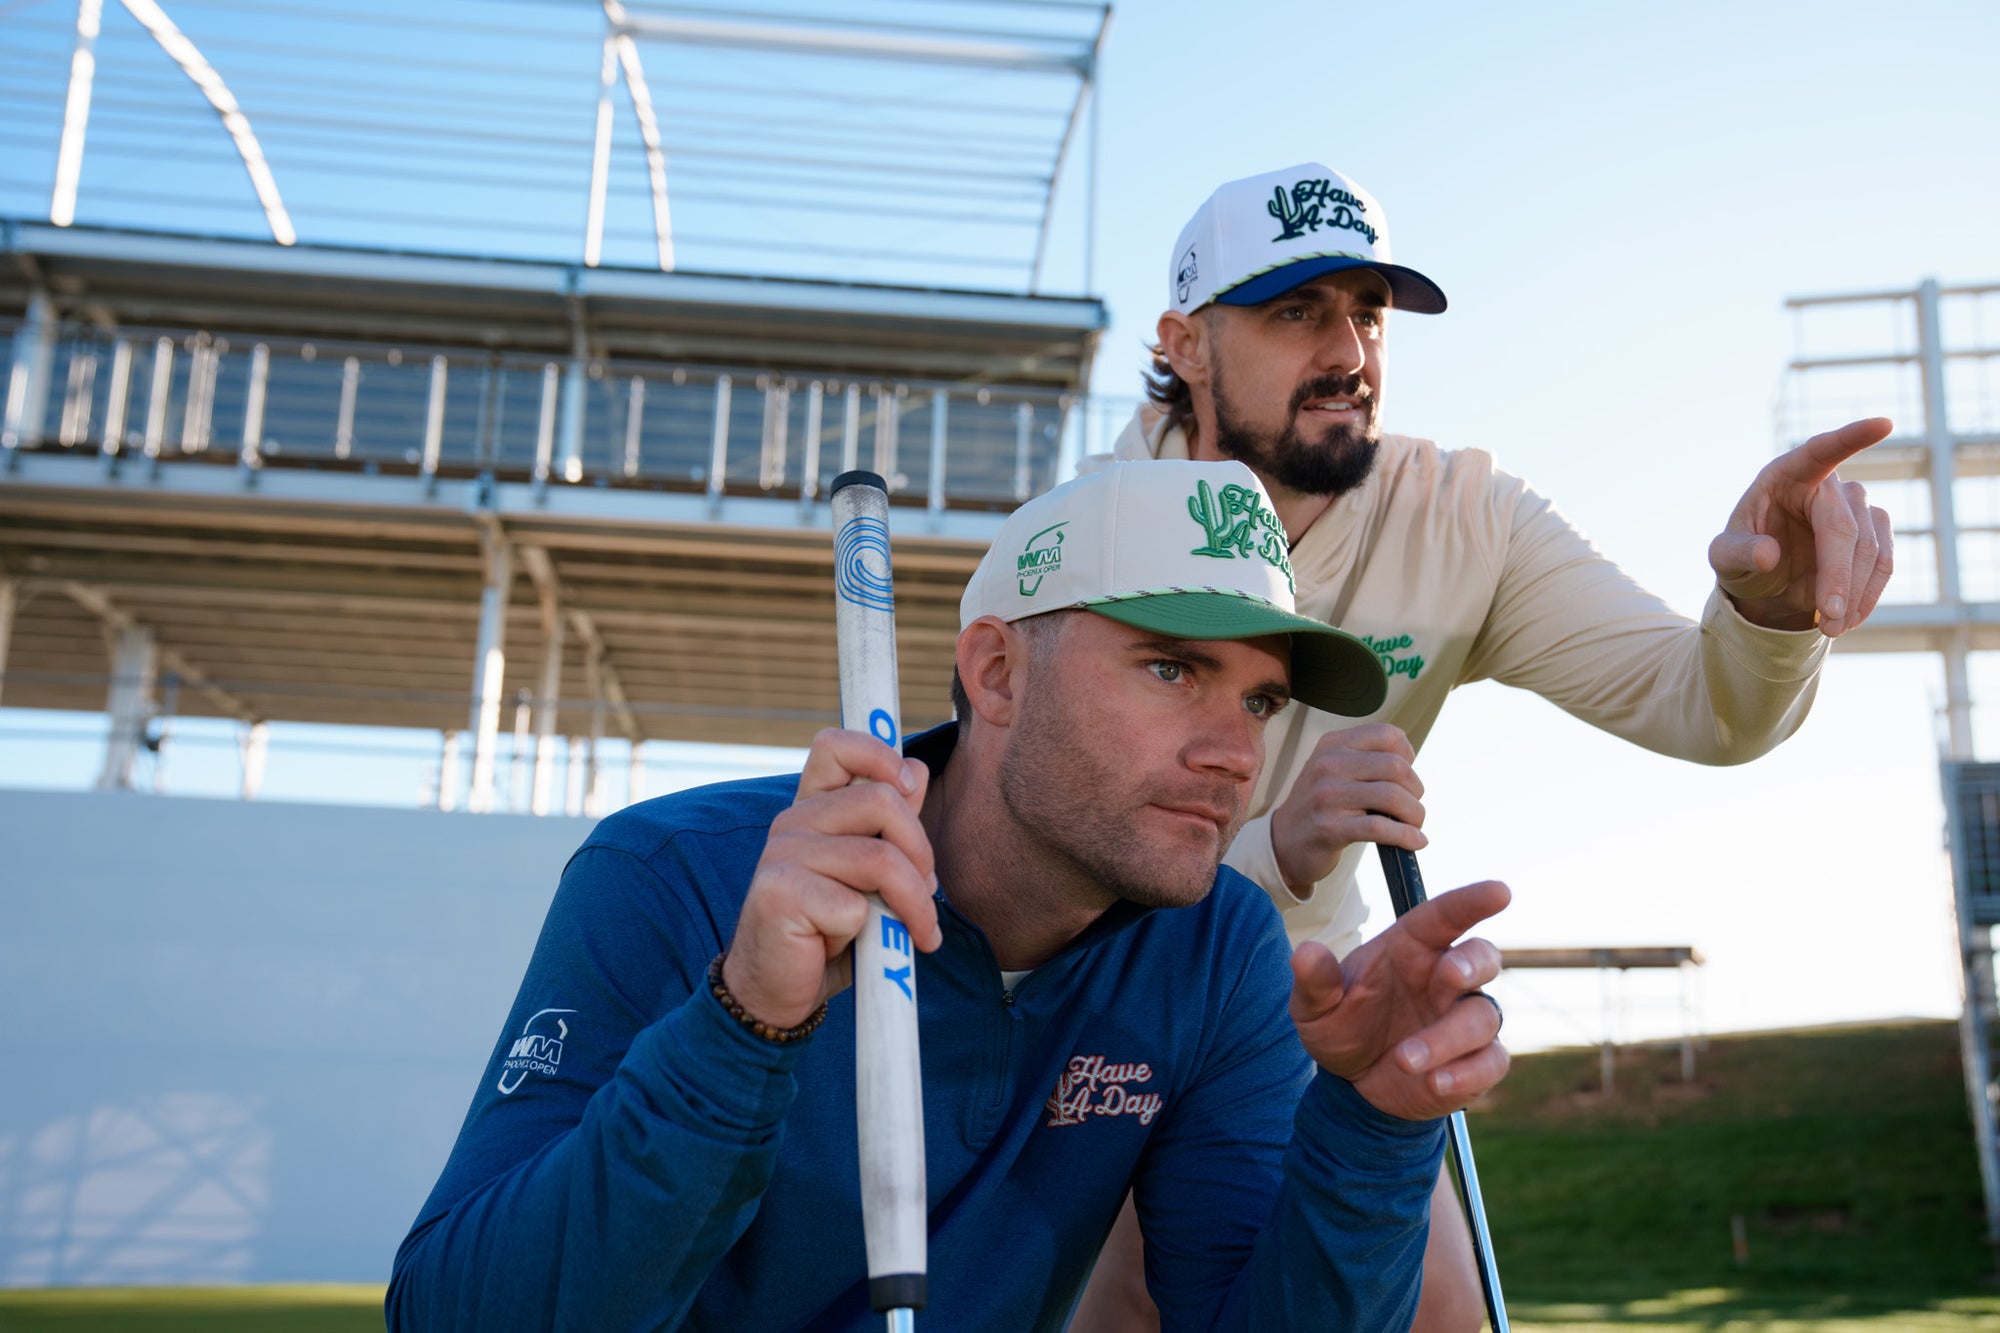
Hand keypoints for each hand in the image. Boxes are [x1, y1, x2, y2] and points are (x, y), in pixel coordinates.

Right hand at [723, 729, 940, 1027]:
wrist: (777, 992)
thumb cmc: (828, 932)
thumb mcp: (867, 875)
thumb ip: (888, 825)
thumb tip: (916, 771)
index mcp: (811, 809)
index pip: (837, 746)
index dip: (881, 755)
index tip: (908, 786)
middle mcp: (791, 823)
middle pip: (882, 801)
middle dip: (922, 851)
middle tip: (927, 892)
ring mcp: (782, 856)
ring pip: (881, 858)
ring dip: (914, 902)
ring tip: (920, 931)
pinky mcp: (780, 894)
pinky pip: (857, 905)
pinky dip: (877, 933)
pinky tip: (865, 949)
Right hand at [1268, 724, 1424, 895]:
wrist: (1285, 842)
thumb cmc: (1321, 806)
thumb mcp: (1334, 770)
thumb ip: (1366, 760)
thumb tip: (1411, 770)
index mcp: (1332, 744)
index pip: (1387, 734)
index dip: (1408, 754)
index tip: (1406, 775)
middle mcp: (1328, 764)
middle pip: (1396, 767)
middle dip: (1415, 789)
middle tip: (1412, 806)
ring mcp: (1327, 796)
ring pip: (1392, 796)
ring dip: (1415, 814)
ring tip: (1415, 824)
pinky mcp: (1330, 827)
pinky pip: (1380, 827)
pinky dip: (1407, 836)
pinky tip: (1416, 841)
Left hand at [1290, 881, 1509, 1119]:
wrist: (1354, 1083)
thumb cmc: (1341, 1026)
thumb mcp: (1316, 1009)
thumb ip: (1315, 981)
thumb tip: (1305, 952)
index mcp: (1412, 949)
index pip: (1446, 916)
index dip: (1473, 901)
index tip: (1500, 891)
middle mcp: (1445, 978)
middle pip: (1483, 957)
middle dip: (1474, 963)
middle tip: (1451, 975)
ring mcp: (1464, 1019)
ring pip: (1482, 1017)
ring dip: (1447, 1038)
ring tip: (1404, 1059)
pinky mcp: (1477, 1062)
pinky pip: (1490, 1062)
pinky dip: (1467, 1073)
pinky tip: (1434, 1083)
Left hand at [1708, 417, 1895, 636]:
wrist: (1764, 581)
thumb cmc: (1741, 556)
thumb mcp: (1724, 559)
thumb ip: (1738, 554)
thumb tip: (1767, 554)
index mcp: (1786, 474)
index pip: (1821, 450)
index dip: (1851, 438)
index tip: (1884, 424)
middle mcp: (1826, 485)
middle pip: (1846, 528)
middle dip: (1839, 577)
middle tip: (1829, 621)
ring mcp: (1855, 507)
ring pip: (1872, 549)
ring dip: (1856, 594)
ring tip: (1831, 629)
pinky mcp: (1874, 533)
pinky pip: (1884, 563)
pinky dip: (1868, 595)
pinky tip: (1847, 620)